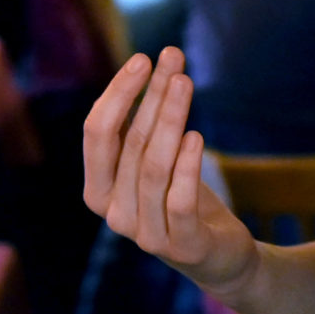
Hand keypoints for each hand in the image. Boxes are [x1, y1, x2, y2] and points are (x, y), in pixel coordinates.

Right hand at [82, 49, 257, 298]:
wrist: (218, 255)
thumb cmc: (179, 196)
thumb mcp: (152, 160)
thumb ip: (138, 125)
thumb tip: (143, 63)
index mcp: (98, 189)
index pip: (96, 134)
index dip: (117, 94)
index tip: (143, 59)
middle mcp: (114, 215)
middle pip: (129, 144)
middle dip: (150, 96)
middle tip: (172, 58)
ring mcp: (145, 235)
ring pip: (153, 168)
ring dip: (169, 119)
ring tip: (185, 83)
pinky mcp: (182, 247)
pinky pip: (178, 201)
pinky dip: (186, 166)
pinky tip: (196, 136)